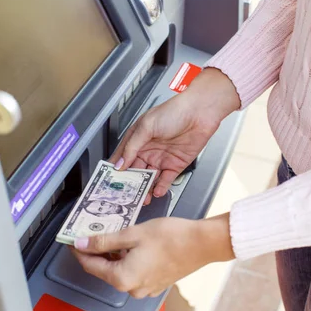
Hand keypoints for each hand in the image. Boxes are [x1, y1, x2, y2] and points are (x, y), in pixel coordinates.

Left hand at [73, 213, 234, 297]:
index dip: (80, 251)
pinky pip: (135, 273)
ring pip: (120, 271)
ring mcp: (145, 288)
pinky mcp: (156, 284)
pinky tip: (133, 245)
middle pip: (105, 270)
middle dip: (98, 252)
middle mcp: (132, 289)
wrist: (202, 244)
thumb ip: (104, 241)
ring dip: (114, 255)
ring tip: (115, 235)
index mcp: (123, 278)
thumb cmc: (171, 237)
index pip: (91, 266)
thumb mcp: (132, 234)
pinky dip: (129, 260)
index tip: (74, 240)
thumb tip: (82, 243)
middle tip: (94, 233)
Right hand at [110, 68, 239, 200]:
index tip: (110, 183)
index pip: (122, 158)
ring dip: (145, 189)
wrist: (200, 112)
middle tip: (125, 196)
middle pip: (135, 172)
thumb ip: (132, 146)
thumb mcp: (146, 126)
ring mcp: (161, 159)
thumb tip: (120, 163)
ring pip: (149, 179)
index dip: (115, 170)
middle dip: (130, 184)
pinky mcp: (176, 165)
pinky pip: (166, 180)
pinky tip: (156, 192)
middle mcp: (148, 150)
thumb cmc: (174, 111)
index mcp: (138, 139)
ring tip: (142, 198)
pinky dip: (161, 187)